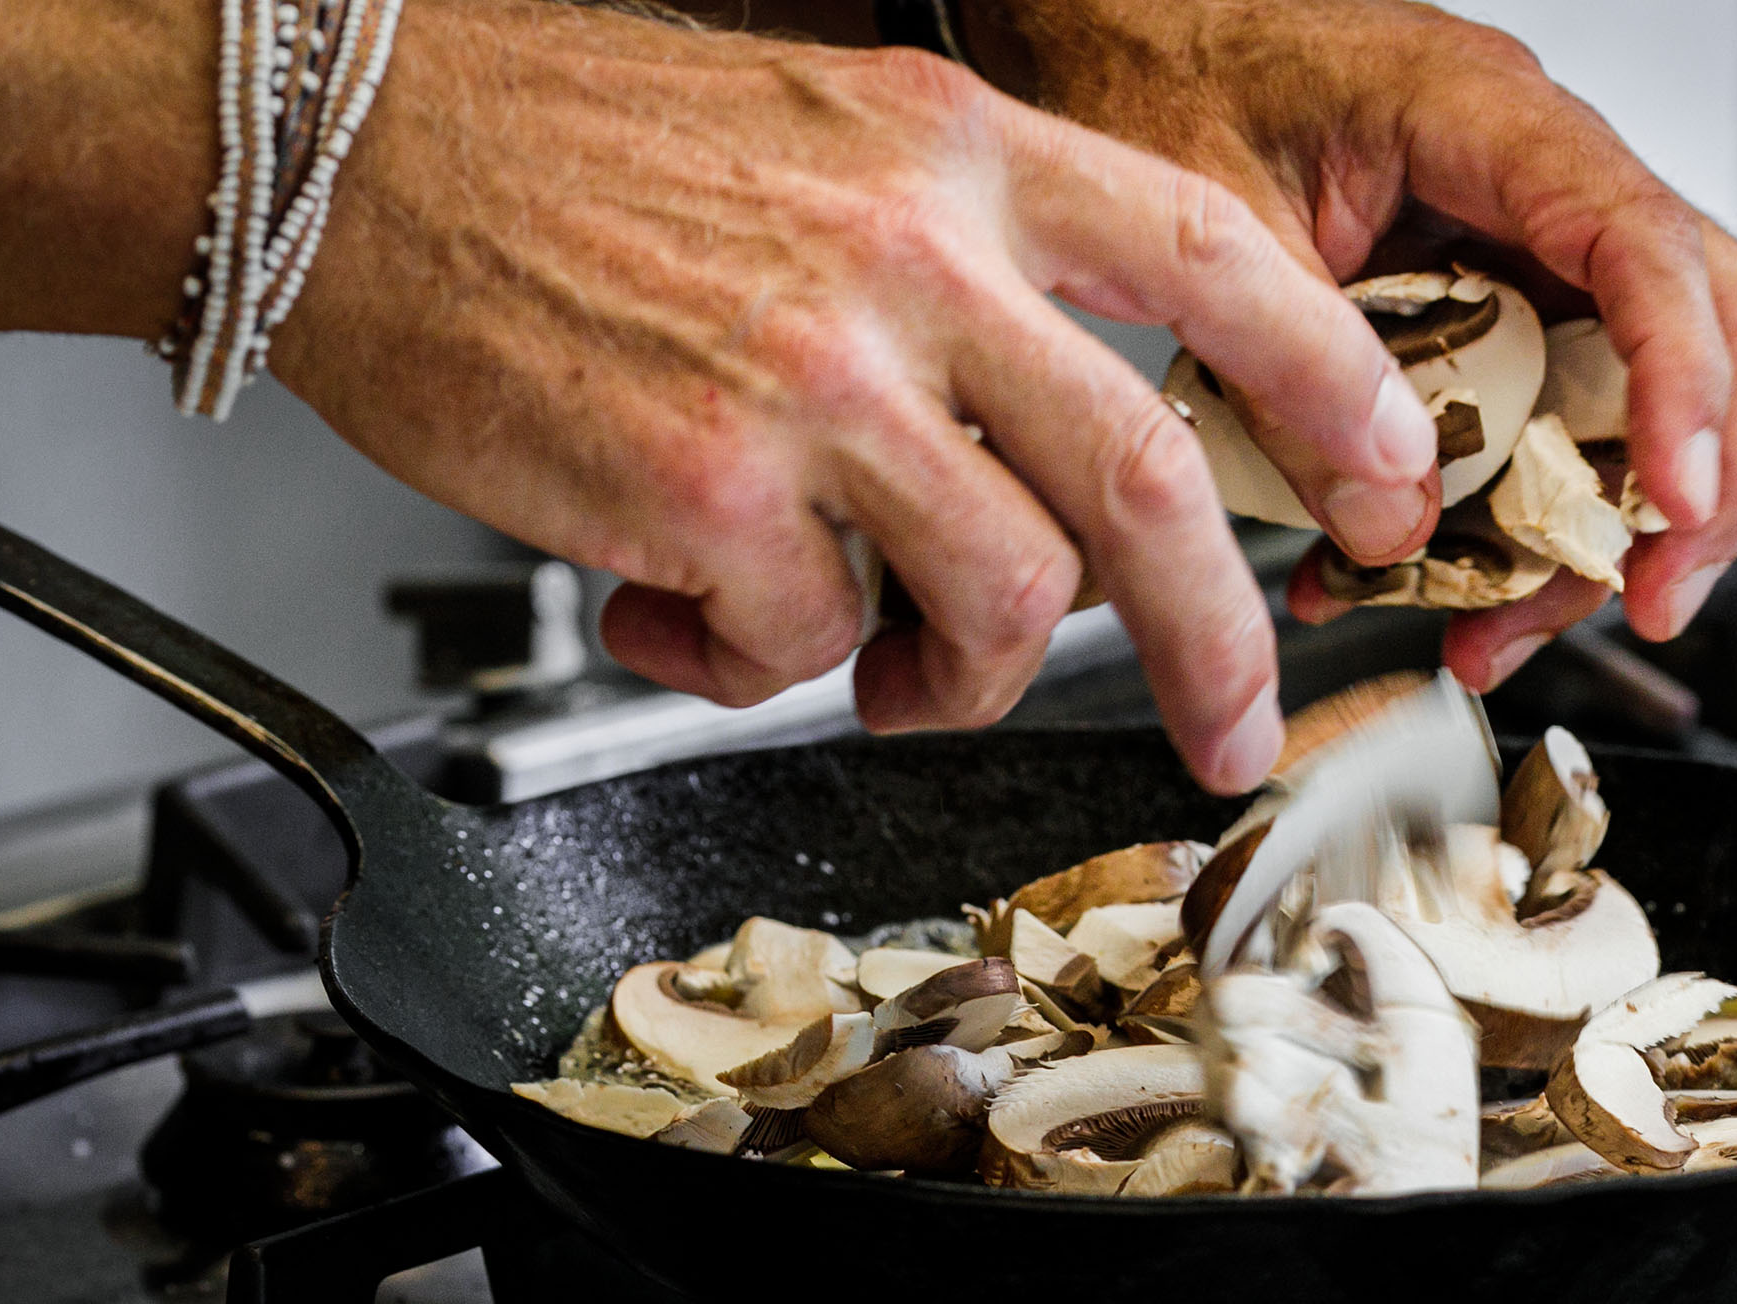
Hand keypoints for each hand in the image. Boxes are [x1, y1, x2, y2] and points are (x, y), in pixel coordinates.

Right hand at [263, 0, 1453, 791]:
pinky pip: (802, 644)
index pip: (1216, 256)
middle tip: (1234, 726)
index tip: (1385, 476)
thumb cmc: (572, 156)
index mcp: (958, 157)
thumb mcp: (825, 144)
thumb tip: (1057, 464)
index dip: (1334, 380)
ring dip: (951, 675)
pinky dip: (753, 660)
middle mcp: (909, 258)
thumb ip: (967, 275)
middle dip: (1223, 639)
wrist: (350, 145)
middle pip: (1147, 480)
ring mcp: (814, 377)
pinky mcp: (707, 490)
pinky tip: (681, 600)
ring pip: (999, 595)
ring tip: (870, 664)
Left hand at [969, 0, 1736, 687]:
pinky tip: (1429, 581)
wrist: (1110, 34)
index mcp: (1489, 122)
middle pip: (1709, 323)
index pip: (1646, 248)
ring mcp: (1520, 245)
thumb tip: (1397, 533)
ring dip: (1587, 528)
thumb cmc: (1160, 69)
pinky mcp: (1482, 305)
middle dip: (1699, 481)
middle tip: (1649, 600)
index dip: (1685, 384)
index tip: (1676, 501)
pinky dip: (1501, 520)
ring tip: (1497, 631)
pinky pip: (1538, 423)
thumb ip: (1297, 384)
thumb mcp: (1209, 236)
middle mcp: (1536, 179)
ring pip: (1633, 396)